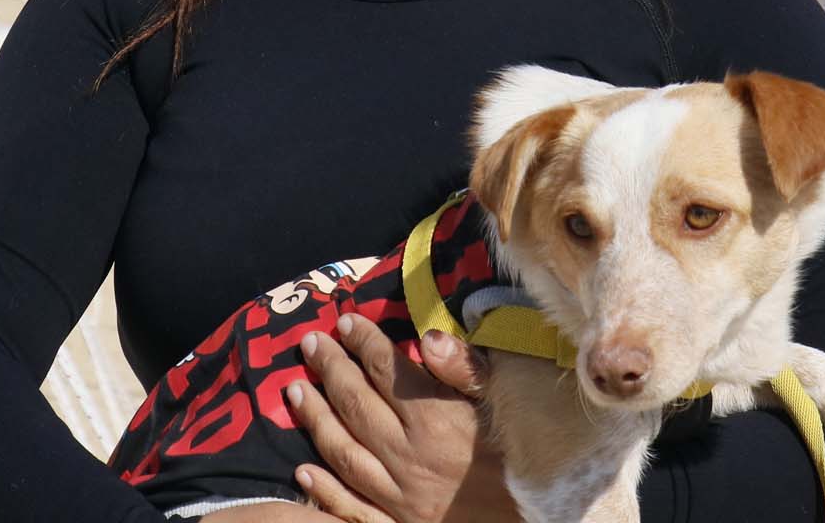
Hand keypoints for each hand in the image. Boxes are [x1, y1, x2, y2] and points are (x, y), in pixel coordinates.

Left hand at [286, 313, 518, 522]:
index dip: (364, 343)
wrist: (529, 520)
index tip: (346, 322)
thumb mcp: (505, 404)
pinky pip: (349, 506)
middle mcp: (409, 457)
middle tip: (310, 344)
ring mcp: (398, 496)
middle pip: (357, 405)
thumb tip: (427, 337)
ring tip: (295, 390)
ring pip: (343, 452)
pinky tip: (302, 469)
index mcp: (437, 422)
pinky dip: (322, 488)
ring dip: (315, 419)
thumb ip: (465, 370)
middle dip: (330, 370)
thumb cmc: (522, 457)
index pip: (388, 372)